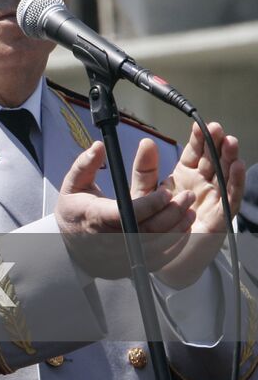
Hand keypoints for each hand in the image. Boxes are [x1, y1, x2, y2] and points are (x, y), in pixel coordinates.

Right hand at [54, 140, 195, 278]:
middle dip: (172, 212)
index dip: (150, 204)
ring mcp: (124, 256)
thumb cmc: (74, 213)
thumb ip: (85, 164)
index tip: (166, 191)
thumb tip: (100, 145)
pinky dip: (175, 242)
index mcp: (95, 218)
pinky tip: (182, 227)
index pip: (127, 214)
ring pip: (158, 244)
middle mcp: (111, 240)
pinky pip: (161, 257)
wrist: (71, 250)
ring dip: (178, 226)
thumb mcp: (72, 185)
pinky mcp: (135, 264)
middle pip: (149, 229)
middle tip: (187, 196)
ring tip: (189, 209)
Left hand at [151, 121, 245, 287]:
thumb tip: (147, 142)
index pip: (195, 153)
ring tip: (230, 142)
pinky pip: (229, 198)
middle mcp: (202, 186)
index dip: (199, 140)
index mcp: (184, 177)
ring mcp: (212, 201)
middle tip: (218, 128)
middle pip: (213, 161)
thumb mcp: (142, 192)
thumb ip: (144, 169)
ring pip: (225, 176)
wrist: (156, 255)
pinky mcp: (218, 218)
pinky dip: (234, 183)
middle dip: (217, 144)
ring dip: (229, 159)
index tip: (199, 124)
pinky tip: (236, 167)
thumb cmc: (151, 223)